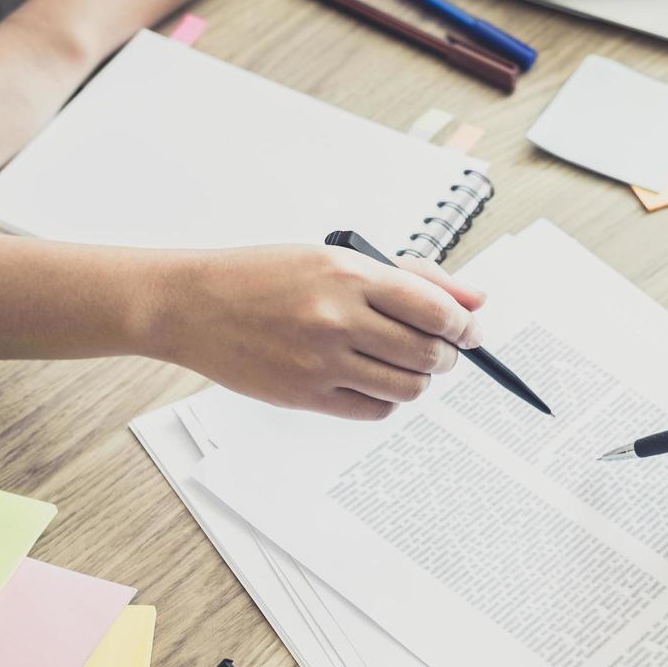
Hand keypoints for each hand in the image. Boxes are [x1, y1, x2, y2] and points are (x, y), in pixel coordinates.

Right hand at [151, 245, 484, 418]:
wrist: (193, 305)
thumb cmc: (263, 276)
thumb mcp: (335, 257)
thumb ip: (411, 277)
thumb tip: (474, 298)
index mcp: (348, 274)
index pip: (435, 308)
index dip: (464, 325)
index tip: (470, 331)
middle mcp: (337, 318)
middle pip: (427, 353)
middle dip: (445, 356)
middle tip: (440, 352)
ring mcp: (320, 361)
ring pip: (407, 387)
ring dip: (418, 380)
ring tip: (405, 366)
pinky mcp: (305, 396)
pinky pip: (373, 410)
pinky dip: (386, 399)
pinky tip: (373, 380)